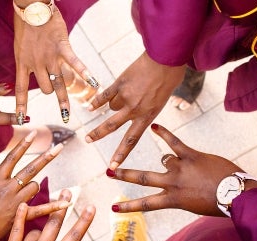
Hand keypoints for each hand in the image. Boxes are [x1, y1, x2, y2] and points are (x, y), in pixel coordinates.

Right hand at [0, 130, 64, 240]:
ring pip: (35, 186)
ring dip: (34, 188)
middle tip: (59, 147)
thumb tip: (3, 171)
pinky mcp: (20, 216)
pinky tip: (68, 202)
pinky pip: (41, 209)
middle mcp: (7, 188)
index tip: (33, 133)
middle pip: (30, 168)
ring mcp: (15, 201)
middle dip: (46, 157)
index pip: (12, 157)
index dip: (23, 144)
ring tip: (23, 197)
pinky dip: (55, 206)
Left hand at [0, 192, 94, 240]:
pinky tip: (23, 205)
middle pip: (55, 223)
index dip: (84, 220)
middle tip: (67, 191)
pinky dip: (20, 216)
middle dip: (62, 205)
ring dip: (37, 233)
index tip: (91, 207)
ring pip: (35, 230)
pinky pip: (17, 229)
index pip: (74, 236)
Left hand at [13, 7, 97, 122]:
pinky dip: (85, 73)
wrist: (33, 7)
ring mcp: (50, 57)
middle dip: (51, 92)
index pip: (20, 90)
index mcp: (22, 64)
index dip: (21, 106)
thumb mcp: (20, 48)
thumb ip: (27, 63)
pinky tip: (94, 84)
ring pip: (58, 83)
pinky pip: (75, 63)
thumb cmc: (26, 26)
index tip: (22, 121)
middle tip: (56, 91)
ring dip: (63, 97)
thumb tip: (33, 74)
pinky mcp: (62, 47)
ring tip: (66, 113)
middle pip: (46, 89)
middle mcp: (36, 64)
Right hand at [86, 52, 186, 169]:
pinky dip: (97, 101)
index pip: (131, 140)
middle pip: (111, 126)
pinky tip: (90, 107)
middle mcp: (134, 109)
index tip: (112, 166)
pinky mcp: (119, 84)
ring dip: (116, 102)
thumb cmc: (168, 79)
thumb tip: (125, 110)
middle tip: (87, 140)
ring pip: (112, 106)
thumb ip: (144, 109)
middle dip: (98, 134)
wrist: (166, 58)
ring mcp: (125, 96)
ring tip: (129, 91)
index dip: (120, 154)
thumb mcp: (160, 101)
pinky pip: (104, 95)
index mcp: (147, 116)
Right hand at [107, 124, 256, 215]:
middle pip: (143, 178)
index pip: (145, 204)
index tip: (114, 208)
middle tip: (109, 172)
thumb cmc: (218, 203)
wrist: (238, 194)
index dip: (128, 207)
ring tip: (184, 167)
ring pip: (165, 159)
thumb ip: (180, 194)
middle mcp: (173, 183)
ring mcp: (181, 168)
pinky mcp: (191, 155)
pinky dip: (164, 134)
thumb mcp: (194, 205)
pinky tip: (154, 127)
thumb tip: (171, 180)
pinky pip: (175, 142)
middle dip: (124, 174)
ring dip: (170, 161)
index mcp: (173, 200)